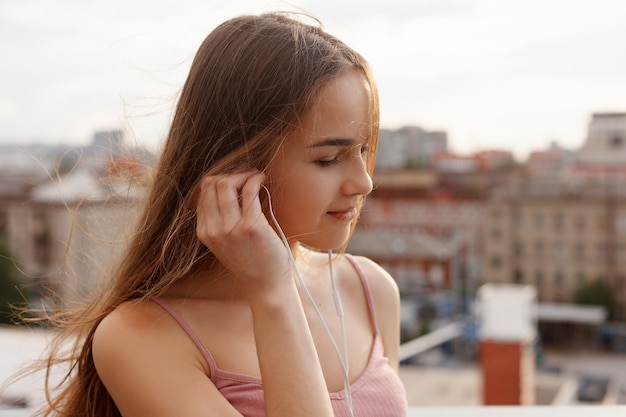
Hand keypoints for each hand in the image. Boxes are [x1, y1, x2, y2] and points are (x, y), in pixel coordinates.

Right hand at [196, 171, 292, 296]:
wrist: (267, 286)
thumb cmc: (252, 261)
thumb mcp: (227, 241)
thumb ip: (222, 218)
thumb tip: (230, 185)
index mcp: (204, 232)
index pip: (203, 191)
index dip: (221, 178)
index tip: (237, 177)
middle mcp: (213, 229)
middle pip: (212, 183)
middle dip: (232, 173)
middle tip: (248, 174)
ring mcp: (230, 228)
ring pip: (226, 183)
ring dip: (243, 173)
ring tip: (256, 175)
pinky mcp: (251, 226)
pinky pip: (249, 190)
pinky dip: (255, 179)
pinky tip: (262, 179)